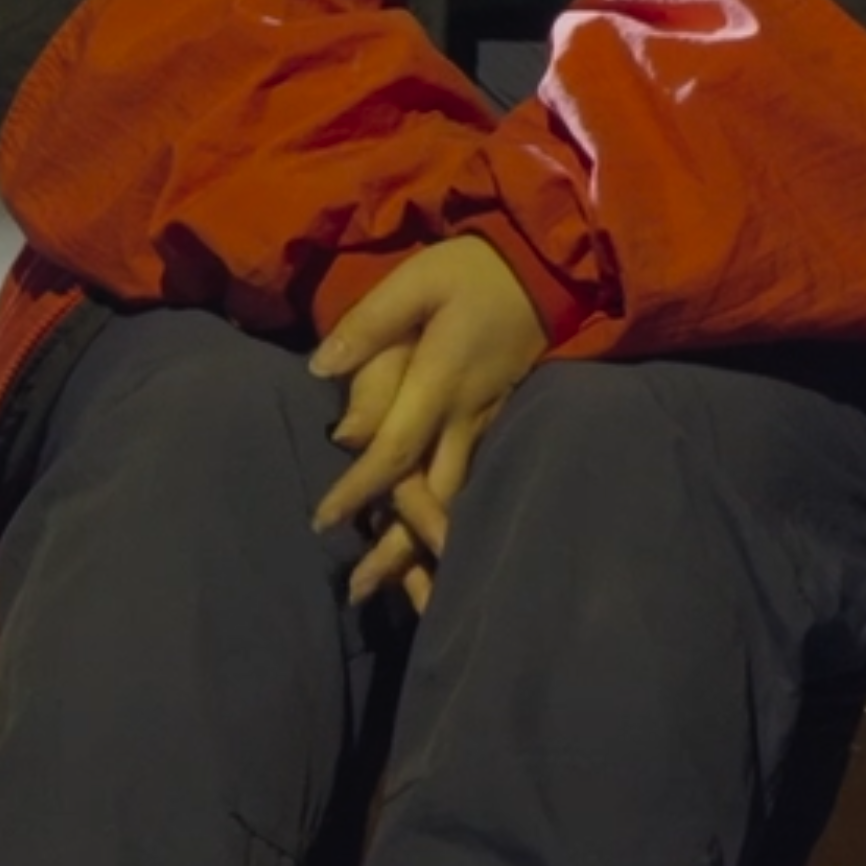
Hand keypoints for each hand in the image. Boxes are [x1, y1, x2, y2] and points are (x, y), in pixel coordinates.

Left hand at [308, 243, 550, 608]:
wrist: (546, 267)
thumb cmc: (472, 271)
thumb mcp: (416, 281)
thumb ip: (369, 326)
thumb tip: (319, 371)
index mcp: (439, 383)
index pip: (393, 450)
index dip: (358, 490)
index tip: (323, 522)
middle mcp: (466, 416)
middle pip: (431, 498)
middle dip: (398, 551)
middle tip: (360, 595)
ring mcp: (489, 424)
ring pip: (460, 501)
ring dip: (431, 551)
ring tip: (408, 598)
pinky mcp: (501, 422)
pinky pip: (475, 484)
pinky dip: (456, 523)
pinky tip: (443, 552)